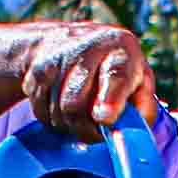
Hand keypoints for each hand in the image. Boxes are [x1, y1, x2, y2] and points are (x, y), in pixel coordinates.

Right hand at [19, 24, 159, 142]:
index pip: (115, 75)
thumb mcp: (140, 83)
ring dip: (70, 125)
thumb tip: (131, 134)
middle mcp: (87, 47)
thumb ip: (143, 109)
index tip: (105, 118)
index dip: (110, 100)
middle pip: (76, 103)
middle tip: (96, 131)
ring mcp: (56, 58)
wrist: (68, 43)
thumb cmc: (115, 72)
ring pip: (58, 113)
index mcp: (121, 48)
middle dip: (86, 128)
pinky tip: (64, 106)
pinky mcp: (35, 72)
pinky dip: (54, 120)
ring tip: (83, 112)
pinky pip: (41, 113)